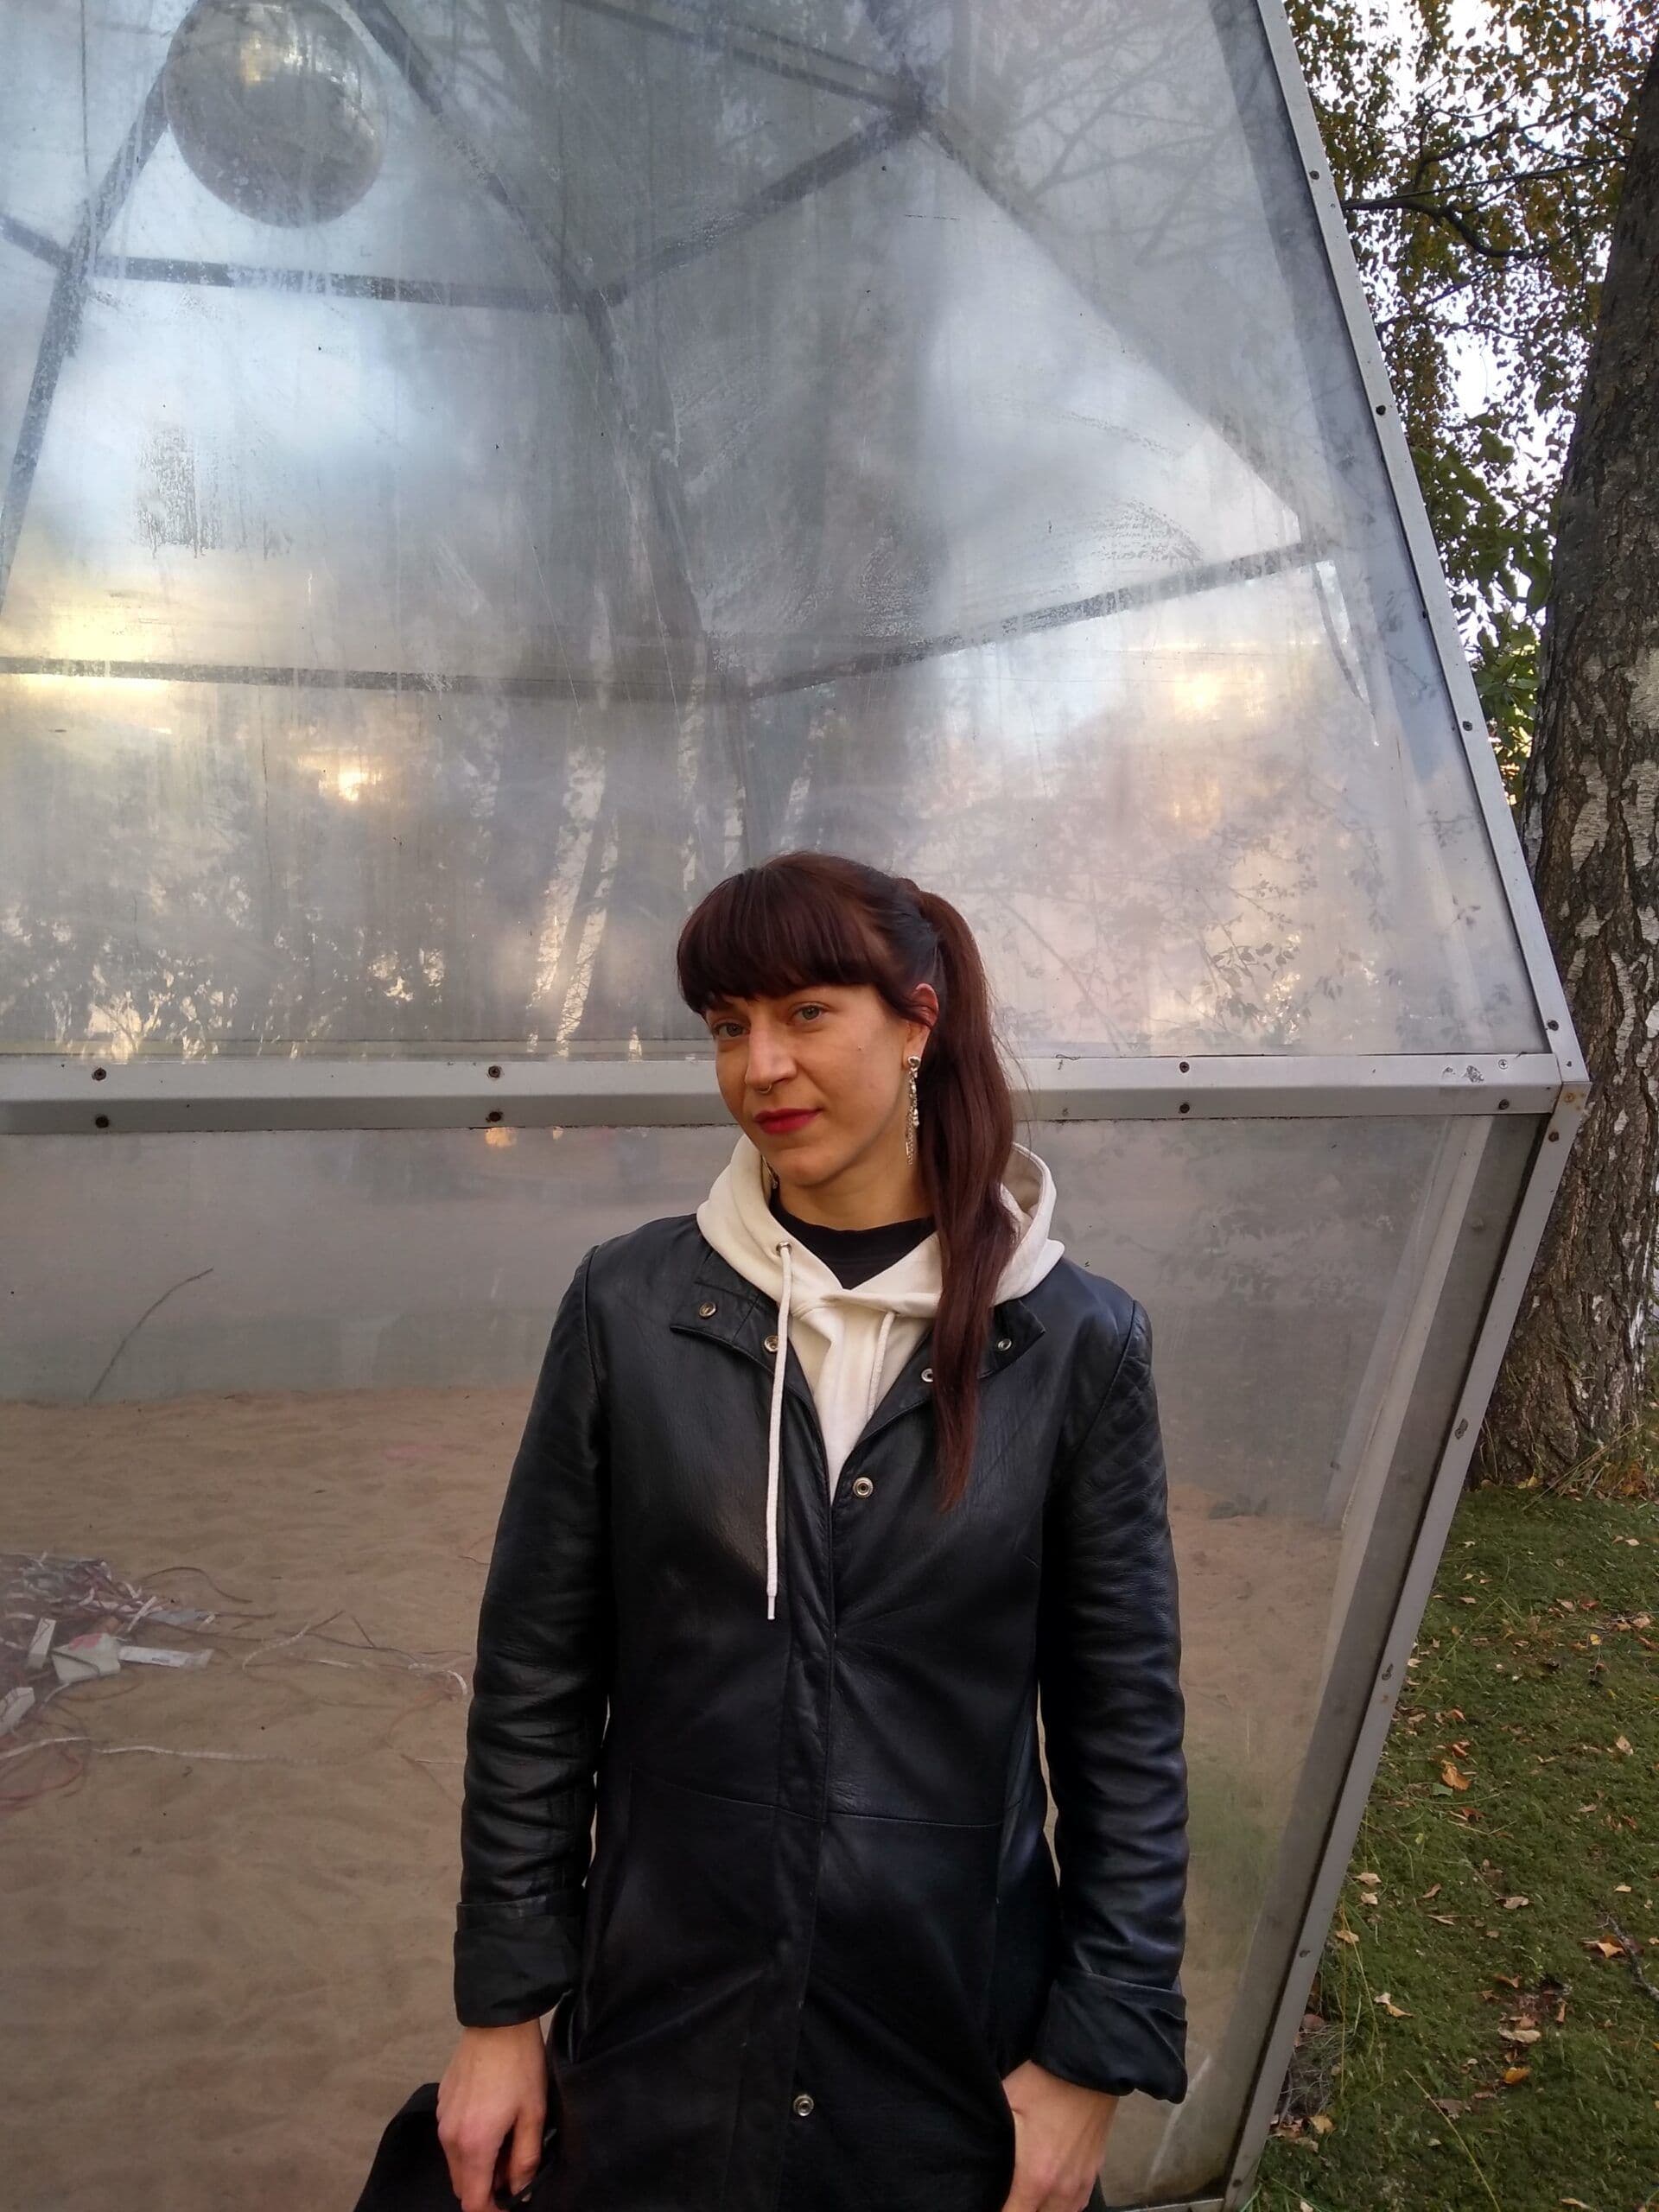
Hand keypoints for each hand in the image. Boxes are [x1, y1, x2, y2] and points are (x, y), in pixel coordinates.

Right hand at [436, 2019, 548, 2211]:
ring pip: (455, 2162)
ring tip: (505, 2140)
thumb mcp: (533, 2114)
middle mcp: (449, 2137)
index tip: (509, 2203)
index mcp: (473, 2144)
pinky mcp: (441, 2102)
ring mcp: (442, 2118)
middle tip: (512, 2167)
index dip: (492, 2211)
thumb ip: (524, 2159)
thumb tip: (518, 2191)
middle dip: (485, 2187)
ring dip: (476, 2164)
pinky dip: (468, 2142)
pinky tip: (490, 2118)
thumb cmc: (520, 2066)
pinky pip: (451, 2137)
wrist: (497, 2020)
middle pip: (461, 2185)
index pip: (472, 2201)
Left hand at [997, 2058, 1118, 2211]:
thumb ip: (993, 2137)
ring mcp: (1081, 2183)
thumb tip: (979, 2149)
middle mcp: (1062, 2190)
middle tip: (1009, 2199)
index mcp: (1036, 2178)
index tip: (992, 2205)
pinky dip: (1063, 2206)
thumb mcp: (1007, 2106)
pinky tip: (1052, 2195)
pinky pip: (1078, 2205)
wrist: (1086, 2067)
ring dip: (1043, 2211)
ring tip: (1028, 2200)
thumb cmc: (1043, 2085)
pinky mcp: (1095, 2172)